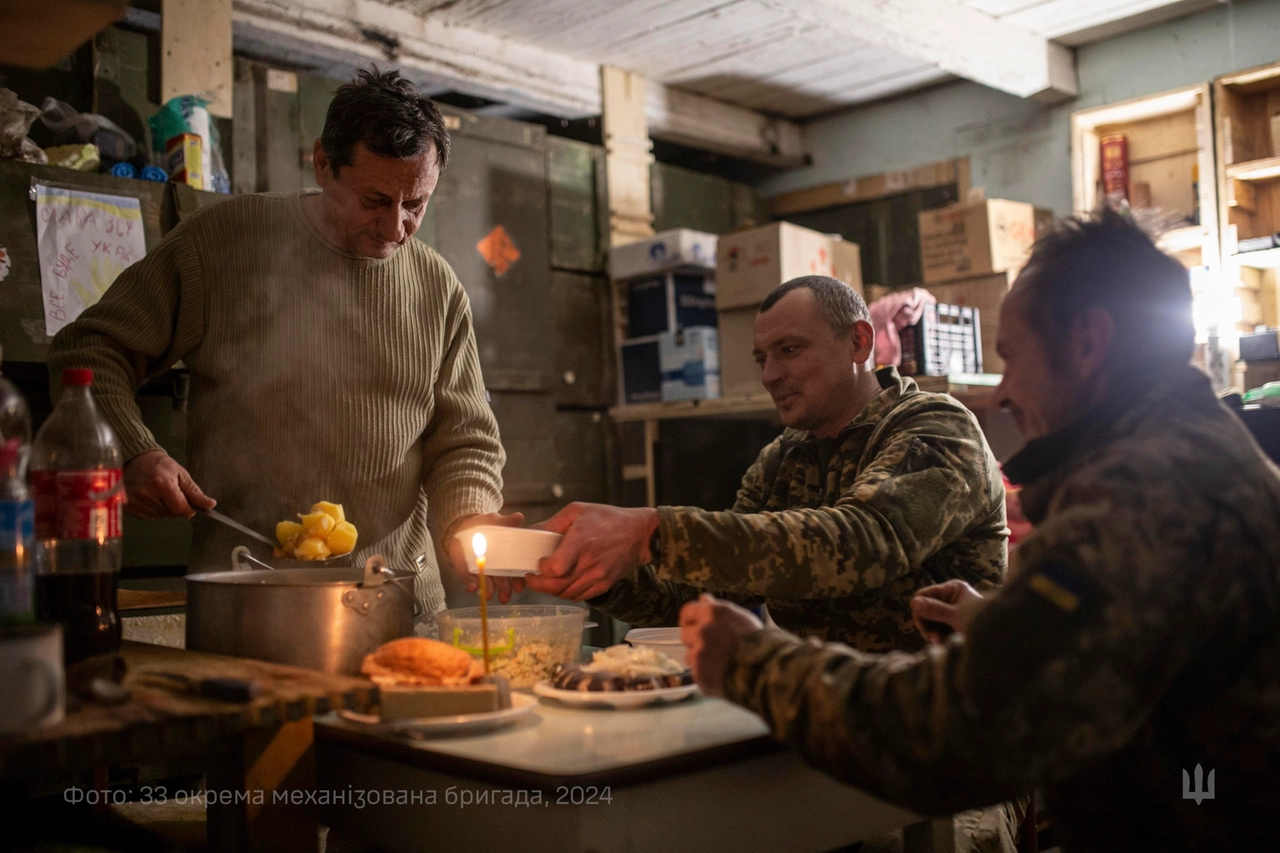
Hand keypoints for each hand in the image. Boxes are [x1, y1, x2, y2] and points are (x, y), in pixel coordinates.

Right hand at [123, 450, 214, 518]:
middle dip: (176, 506)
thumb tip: (210, 505)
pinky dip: (152, 510)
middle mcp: (147, 494)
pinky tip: (148, 497)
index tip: (190, 504)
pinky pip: (147, 516)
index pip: (181, 509)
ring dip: (163, 508)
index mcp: (162, 484)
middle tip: (170, 492)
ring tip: (158, 492)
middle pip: (171, 514)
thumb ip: (195, 492)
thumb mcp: (181, 474)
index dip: (189, 509)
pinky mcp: (127, 506)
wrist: (135, 459)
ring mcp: (134, 501)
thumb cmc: (160, 465)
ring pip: (160, 516)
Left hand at [445, 511, 525, 602]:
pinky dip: (471, 585)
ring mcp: (482, 571)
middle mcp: (497, 569)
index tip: (520, 586)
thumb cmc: (484, 526)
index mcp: (508, 558)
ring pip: (488, 584)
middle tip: (505, 597)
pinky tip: (471, 588)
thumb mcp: (496, 521)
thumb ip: (507, 521)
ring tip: (488, 595)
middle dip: (504, 590)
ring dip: (489, 590)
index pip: (517, 572)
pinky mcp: (468, 572)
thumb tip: (519, 517)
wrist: (463, 528)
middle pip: (503, 582)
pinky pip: (470, 581)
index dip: (519, 580)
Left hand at [524, 503, 658, 600]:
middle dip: (539, 585)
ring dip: (552, 589)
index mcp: (581, 541)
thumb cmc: (607, 519)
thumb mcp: (577, 511)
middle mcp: (589, 562)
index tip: (538, 563)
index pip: (556, 568)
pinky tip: (565, 582)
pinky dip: (567, 593)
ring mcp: (598, 576)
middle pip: (556, 586)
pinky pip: (579, 596)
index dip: (542, 570)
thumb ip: (553, 523)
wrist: (639, 534)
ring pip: (566, 594)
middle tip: (533, 577)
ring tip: (549, 578)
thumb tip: (531, 533)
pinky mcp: (604, 584)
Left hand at [679, 594, 762, 697]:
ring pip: (690, 654)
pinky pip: (696, 671)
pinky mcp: (699, 671)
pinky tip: (720, 673)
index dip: (690, 620)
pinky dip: (705, 673)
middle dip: (695, 640)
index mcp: (713, 613)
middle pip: (685, 634)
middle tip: (711, 647)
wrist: (765, 670)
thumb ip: (717, 608)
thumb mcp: (740, 617)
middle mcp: (702, 630)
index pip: (687, 612)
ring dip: (700, 658)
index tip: (693, 625)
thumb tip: (702, 598)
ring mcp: (699, 651)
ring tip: (719, 662)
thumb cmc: (758, 642)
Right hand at [909, 580, 985, 643]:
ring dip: (933, 633)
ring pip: (930, 621)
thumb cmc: (983, 622)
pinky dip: (939, 637)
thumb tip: (913, 602)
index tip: (924, 628)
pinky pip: (938, 629)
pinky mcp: (954, 624)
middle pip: (925, 608)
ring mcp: (952, 611)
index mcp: (953, 589)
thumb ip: (935, 610)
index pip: (924, 595)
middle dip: (927, 624)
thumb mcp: (957, 617)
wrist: (1004, 639)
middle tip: (933, 638)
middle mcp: (951, 597)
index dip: (920, 611)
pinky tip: (944, 643)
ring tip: (940, 642)